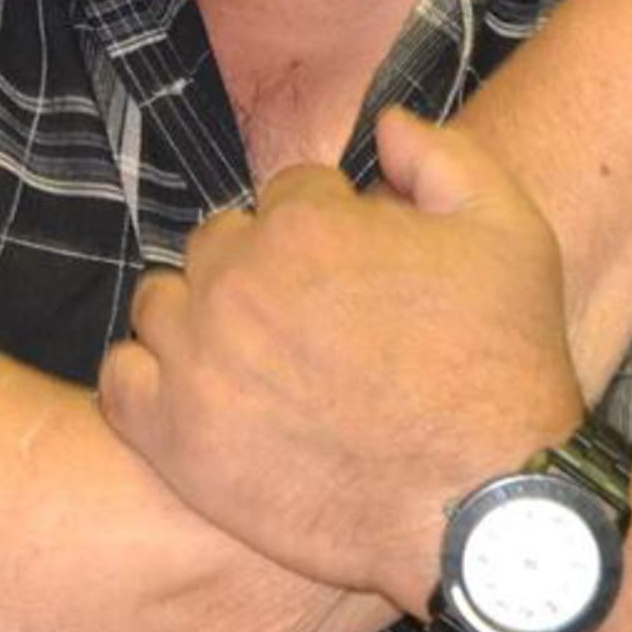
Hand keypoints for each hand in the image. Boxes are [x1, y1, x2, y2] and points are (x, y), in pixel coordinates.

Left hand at [99, 112, 582, 605]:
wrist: (485, 507)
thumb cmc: (504, 368)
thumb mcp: (509, 229)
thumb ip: (440, 154)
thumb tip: (385, 124)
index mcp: (303, 224)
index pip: (288, 196)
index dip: (330, 229)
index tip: (357, 278)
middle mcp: (235, 282)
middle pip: (220, 244)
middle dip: (261, 268)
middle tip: (312, 327)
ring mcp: (196, 361)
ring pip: (164, 303)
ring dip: (200, 317)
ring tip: (257, 361)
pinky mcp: (173, 436)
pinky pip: (122, 379)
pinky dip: (150, 379)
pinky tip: (201, 395)